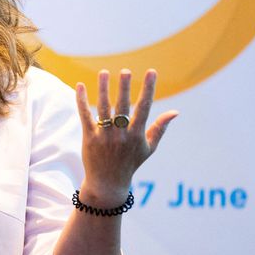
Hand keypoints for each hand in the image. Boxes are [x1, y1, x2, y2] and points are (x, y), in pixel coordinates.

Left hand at [75, 69, 176, 205]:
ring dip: (103, 89)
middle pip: (122, 107)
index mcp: (137, 135)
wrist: (108, 183)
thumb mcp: (149, 148)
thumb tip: (175, 112)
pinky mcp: (89, 139)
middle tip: (126, 70)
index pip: (144, 108)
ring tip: (104, 72)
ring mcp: (104, 137)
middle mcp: (121, 135)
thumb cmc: (131, 163)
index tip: (152, 72)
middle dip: (124, 87)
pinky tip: (80, 85)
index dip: (148, 89)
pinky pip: (85, 116)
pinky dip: (81, 101)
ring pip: (103, 109)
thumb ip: (160, 128)